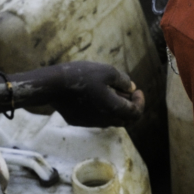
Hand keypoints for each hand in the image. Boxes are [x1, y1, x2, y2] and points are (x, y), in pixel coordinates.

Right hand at [20, 62, 145, 126]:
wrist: (52, 85)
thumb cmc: (81, 76)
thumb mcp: (107, 71)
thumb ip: (123, 81)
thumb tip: (132, 87)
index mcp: (114, 109)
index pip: (136, 113)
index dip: (140, 102)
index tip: (137, 90)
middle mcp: (104, 121)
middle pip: (125, 120)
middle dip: (129, 106)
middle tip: (126, 91)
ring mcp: (90, 123)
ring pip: (110, 120)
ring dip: (116, 108)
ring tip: (111, 91)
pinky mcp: (78, 121)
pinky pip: (96, 118)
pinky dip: (102, 109)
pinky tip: (94, 95)